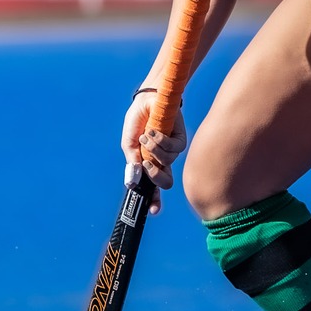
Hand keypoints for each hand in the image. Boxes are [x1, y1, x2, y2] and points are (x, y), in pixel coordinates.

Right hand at [121, 90, 188, 213]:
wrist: (148, 100)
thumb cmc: (138, 120)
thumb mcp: (129, 142)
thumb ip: (132, 161)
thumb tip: (132, 182)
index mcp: (148, 164)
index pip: (152, 187)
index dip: (154, 201)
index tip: (153, 211)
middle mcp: (161, 161)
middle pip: (166, 182)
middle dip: (156, 177)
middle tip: (147, 166)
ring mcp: (172, 151)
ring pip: (167, 163)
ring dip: (153, 149)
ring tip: (146, 135)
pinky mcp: (181, 140)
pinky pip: (173, 149)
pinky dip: (160, 140)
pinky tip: (154, 130)